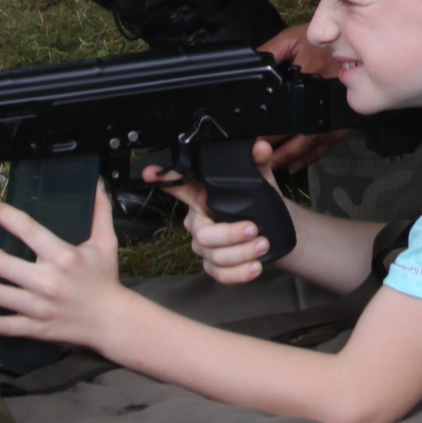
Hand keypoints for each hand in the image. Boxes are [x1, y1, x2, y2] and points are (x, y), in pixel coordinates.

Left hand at [0, 183, 130, 349]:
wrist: (111, 321)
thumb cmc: (105, 279)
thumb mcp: (106, 243)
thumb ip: (100, 212)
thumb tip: (97, 183)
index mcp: (63, 256)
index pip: (27, 229)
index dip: (5, 216)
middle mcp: (48, 280)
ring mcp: (38, 306)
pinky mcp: (34, 327)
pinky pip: (0, 325)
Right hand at [145, 138, 287, 284]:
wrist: (272, 230)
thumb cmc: (259, 203)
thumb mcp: (260, 180)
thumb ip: (257, 163)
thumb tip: (260, 148)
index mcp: (203, 198)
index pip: (180, 186)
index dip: (164, 179)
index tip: (149, 173)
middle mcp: (199, 223)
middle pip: (203, 234)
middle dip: (229, 234)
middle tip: (253, 229)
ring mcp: (205, 248)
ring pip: (214, 256)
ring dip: (241, 253)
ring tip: (263, 245)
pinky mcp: (215, 267)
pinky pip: (220, 275)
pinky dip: (238, 274)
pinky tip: (255, 267)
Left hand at [258, 24, 349, 171]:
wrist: (360, 42)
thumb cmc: (326, 40)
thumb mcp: (293, 38)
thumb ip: (269, 51)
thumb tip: (249, 64)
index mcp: (308, 75)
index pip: (280, 109)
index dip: (262, 127)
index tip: (247, 137)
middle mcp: (323, 98)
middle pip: (294, 132)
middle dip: (272, 148)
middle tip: (254, 158)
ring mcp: (335, 111)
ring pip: (310, 143)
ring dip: (290, 157)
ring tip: (272, 166)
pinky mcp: (344, 118)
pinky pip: (327, 143)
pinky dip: (312, 156)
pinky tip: (297, 163)